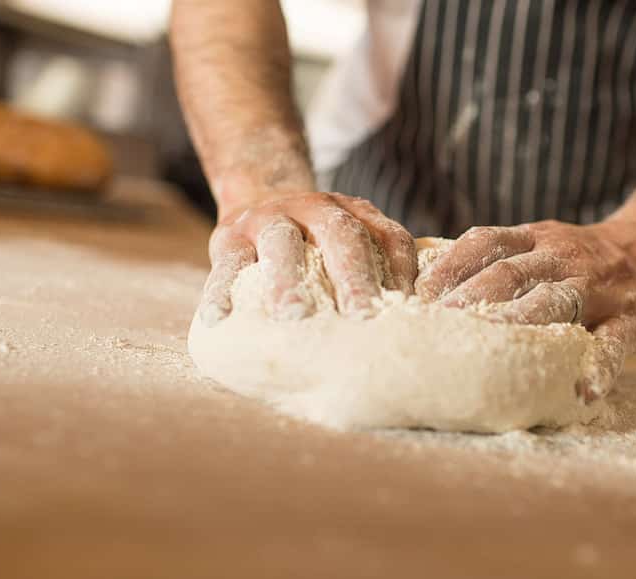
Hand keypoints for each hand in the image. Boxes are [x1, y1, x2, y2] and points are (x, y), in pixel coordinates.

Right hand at [199, 192, 416, 325]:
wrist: (258, 200)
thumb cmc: (317, 244)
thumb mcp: (349, 241)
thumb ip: (378, 269)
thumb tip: (417, 321)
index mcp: (356, 213)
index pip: (389, 237)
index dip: (402, 271)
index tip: (409, 309)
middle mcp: (316, 208)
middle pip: (340, 236)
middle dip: (353, 277)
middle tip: (362, 317)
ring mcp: (270, 218)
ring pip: (282, 244)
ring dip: (288, 279)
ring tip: (294, 315)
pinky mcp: (229, 236)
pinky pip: (227, 263)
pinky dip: (221, 291)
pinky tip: (218, 319)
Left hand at [415, 221, 635, 401]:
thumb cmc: (579, 258)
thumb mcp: (538, 242)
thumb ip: (494, 257)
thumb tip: (424, 273)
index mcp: (535, 239)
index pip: (484, 243)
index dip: (449, 266)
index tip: (416, 293)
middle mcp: (562, 257)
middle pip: (510, 273)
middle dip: (471, 298)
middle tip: (435, 327)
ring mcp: (599, 288)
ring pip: (556, 302)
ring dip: (520, 324)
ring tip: (489, 353)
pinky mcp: (632, 319)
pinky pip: (615, 343)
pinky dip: (598, 367)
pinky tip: (583, 391)